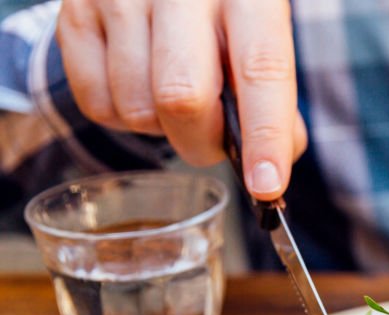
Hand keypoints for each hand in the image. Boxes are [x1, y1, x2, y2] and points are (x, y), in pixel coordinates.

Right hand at [56, 0, 307, 200]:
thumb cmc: (222, 10)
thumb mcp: (263, 36)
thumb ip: (276, 98)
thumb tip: (267, 168)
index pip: (261, 70)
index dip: (266, 135)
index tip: (267, 185)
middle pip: (183, 98)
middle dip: (202, 142)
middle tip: (213, 138)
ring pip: (138, 109)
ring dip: (161, 128)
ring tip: (173, 95)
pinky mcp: (75, 15)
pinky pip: (97, 105)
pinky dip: (124, 117)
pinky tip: (140, 85)